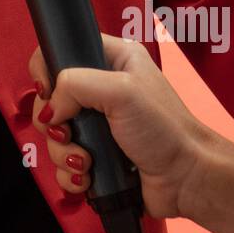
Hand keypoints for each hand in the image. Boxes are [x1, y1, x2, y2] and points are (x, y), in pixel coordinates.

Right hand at [28, 28, 215, 218]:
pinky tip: (88, 177)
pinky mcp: (96, 156)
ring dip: (64, 154)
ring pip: (54, 136)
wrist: (186, 180)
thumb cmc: (167, 130)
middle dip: (54, 123)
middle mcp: (102, 90)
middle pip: (51, 100)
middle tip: (70, 133)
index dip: (47, 71)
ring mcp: (98, 126)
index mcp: (112, 60)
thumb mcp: (122, 91)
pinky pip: (64, 164)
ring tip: (87, 163)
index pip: (61, 51)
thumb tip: (50, 110)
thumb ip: (75, 85)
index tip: (49, 93)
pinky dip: (70, 174)